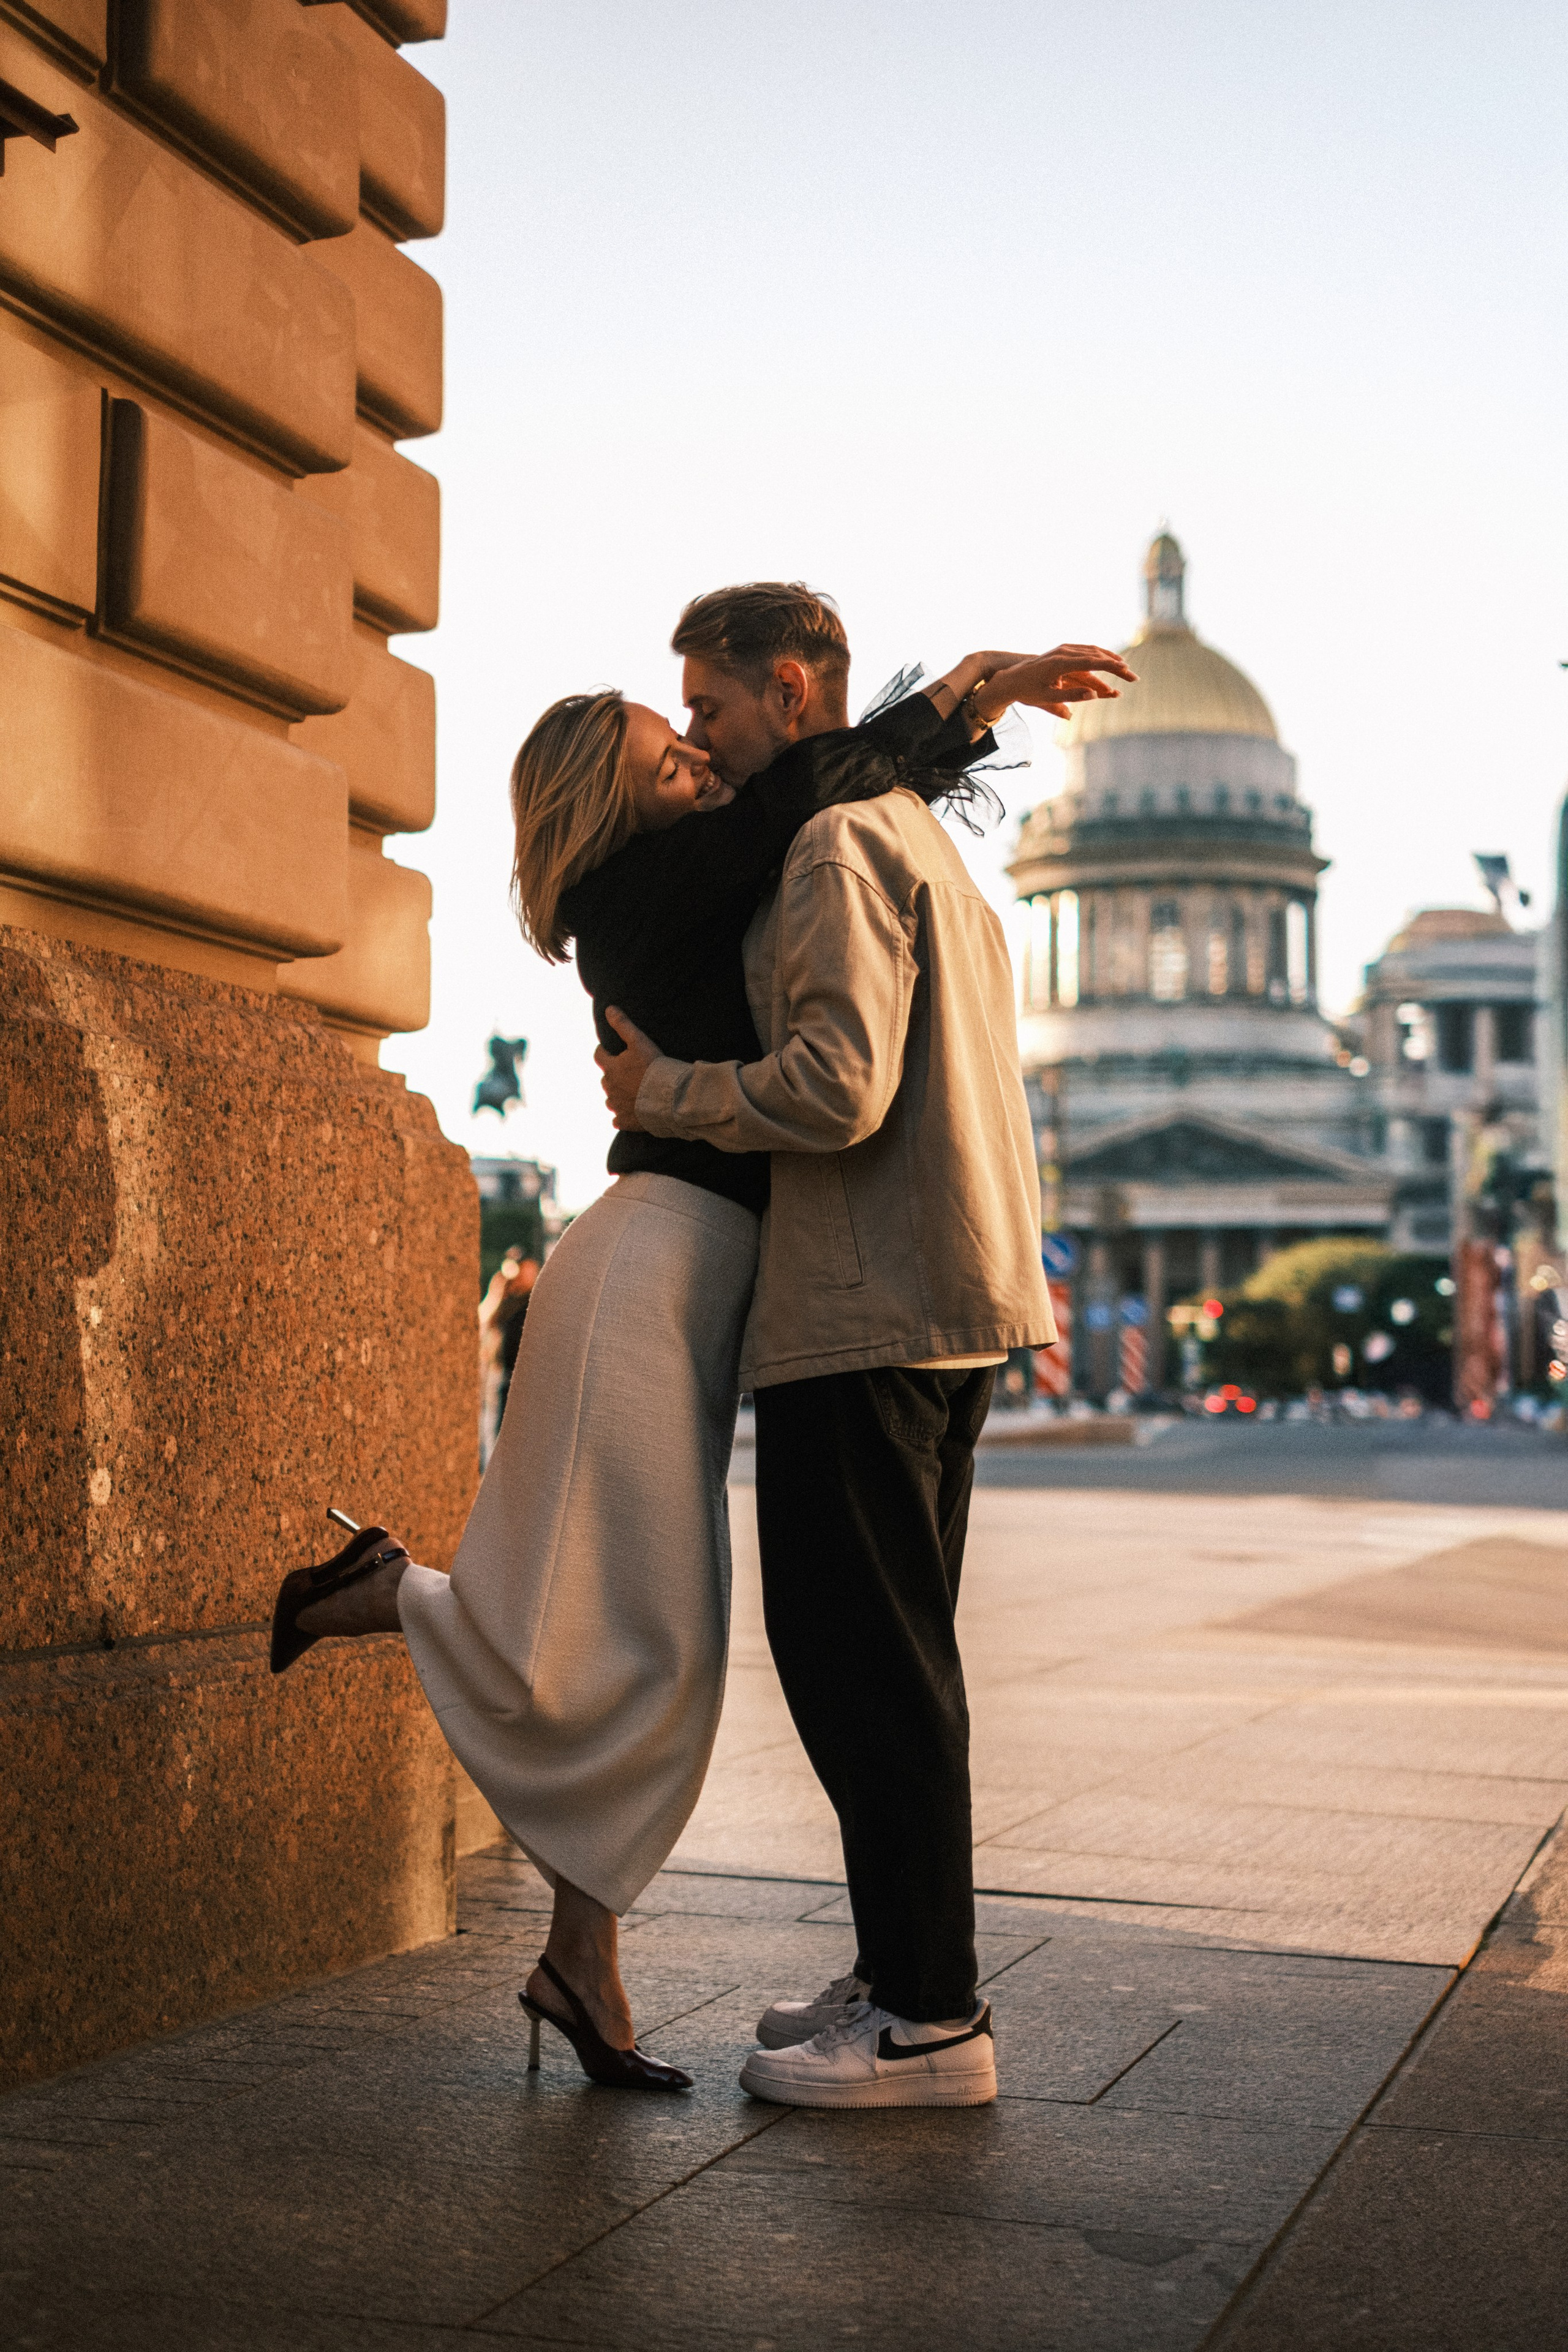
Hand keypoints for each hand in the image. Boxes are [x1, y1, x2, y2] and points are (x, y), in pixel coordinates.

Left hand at [594, 1007, 663, 1130]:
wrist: (667, 1097)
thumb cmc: (653, 1067)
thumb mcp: (639, 1041)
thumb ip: (623, 1025)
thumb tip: (609, 1009)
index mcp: (610, 1068)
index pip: (598, 1056)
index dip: (603, 1051)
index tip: (608, 1050)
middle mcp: (609, 1088)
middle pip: (605, 1079)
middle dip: (612, 1075)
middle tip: (626, 1072)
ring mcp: (616, 1106)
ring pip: (610, 1100)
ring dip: (616, 1096)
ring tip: (630, 1093)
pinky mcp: (625, 1121)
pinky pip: (617, 1120)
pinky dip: (621, 1117)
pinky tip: (629, 1115)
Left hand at [977, 644, 1137, 723]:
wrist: (1011, 679)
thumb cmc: (1028, 691)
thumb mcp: (1047, 698)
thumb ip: (1071, 696)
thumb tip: (1094, 694)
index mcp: (1060, 663)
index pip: (1092, 662)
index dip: (1111, 667)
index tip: (1126, 673)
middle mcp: (1063, 652)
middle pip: (1096, 655)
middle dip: (1116, 666)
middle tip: (1132, 677)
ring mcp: (1063, 650)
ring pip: (1092, 651)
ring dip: (1110, 659)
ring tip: (1125, 669)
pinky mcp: (1063, 651)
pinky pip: (1086, 651)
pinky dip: (1099, 656)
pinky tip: (1109, 662)